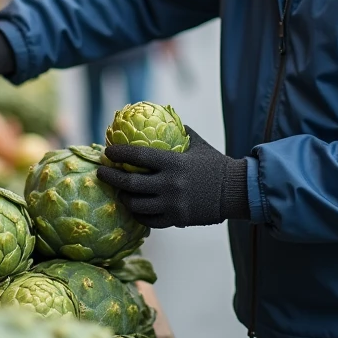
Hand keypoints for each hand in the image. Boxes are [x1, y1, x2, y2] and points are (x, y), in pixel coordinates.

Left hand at [96, 125, 249, 227]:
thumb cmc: (215, 164)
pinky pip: (150, 220)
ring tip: (118, 192)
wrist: (236, 191)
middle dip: (111, 177)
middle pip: (130, 184)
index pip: (138, 156)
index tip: (107, 151)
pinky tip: (134, 208)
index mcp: (174, 162)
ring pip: (137, 205)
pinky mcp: (178, 219)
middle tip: (101, 172)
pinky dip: (138, 214)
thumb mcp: (197, 144)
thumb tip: (161, 117)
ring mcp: (173, 204)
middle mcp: (170, 184)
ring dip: (123, 198)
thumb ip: (179, 132)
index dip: (118, 152)